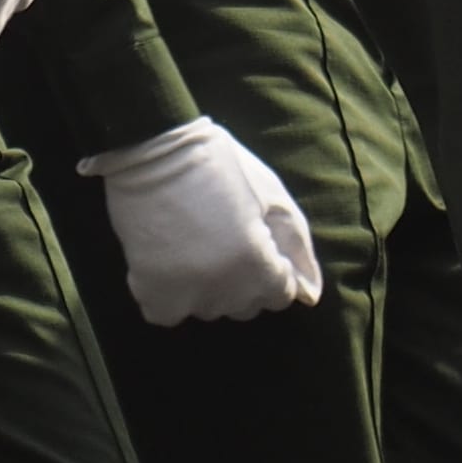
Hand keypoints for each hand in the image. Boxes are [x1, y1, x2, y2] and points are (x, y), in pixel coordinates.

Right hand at [82, 118, 324, 323]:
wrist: (155, 148)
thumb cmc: (220, 165)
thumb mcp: (271, 195)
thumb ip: (297, 246)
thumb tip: (310, 295)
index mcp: (257, 262)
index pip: (280, 295)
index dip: (273, 266)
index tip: (256, 240)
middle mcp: (224, 288)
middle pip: (247, 305)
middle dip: (246, 279)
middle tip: (226, 238)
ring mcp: (185, 293)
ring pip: (210, 309)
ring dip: (210, 287)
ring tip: (198, 245)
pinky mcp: (151, 292)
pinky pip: (170, 314)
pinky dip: (171, 297)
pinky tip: (172, 264)